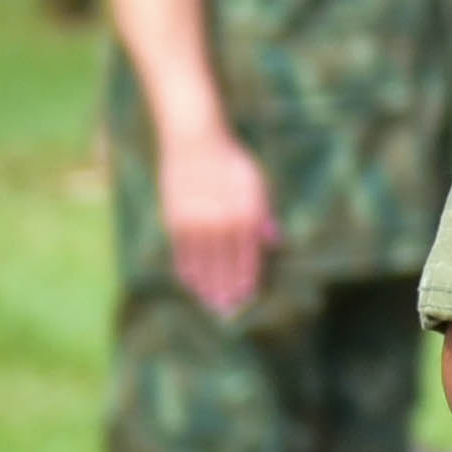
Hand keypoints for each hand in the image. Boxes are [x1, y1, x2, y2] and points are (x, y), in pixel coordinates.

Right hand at [156, 121, 278, 318]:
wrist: (195, 142)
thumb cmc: (231, 161)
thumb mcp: (256, 183)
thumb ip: (263, 215)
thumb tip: (276, 241)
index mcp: (245, 214)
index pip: (248, 255)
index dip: (247, 277)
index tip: (247, 295)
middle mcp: (221, 222)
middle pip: (224, 264)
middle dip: (226, 288)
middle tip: (227, 309)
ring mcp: (197, 222)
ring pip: (202, 263)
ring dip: (206, 285)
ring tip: (209, 302)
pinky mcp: (176, 218)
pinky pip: (181, 251)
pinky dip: (186, 269)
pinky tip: (190, 282)